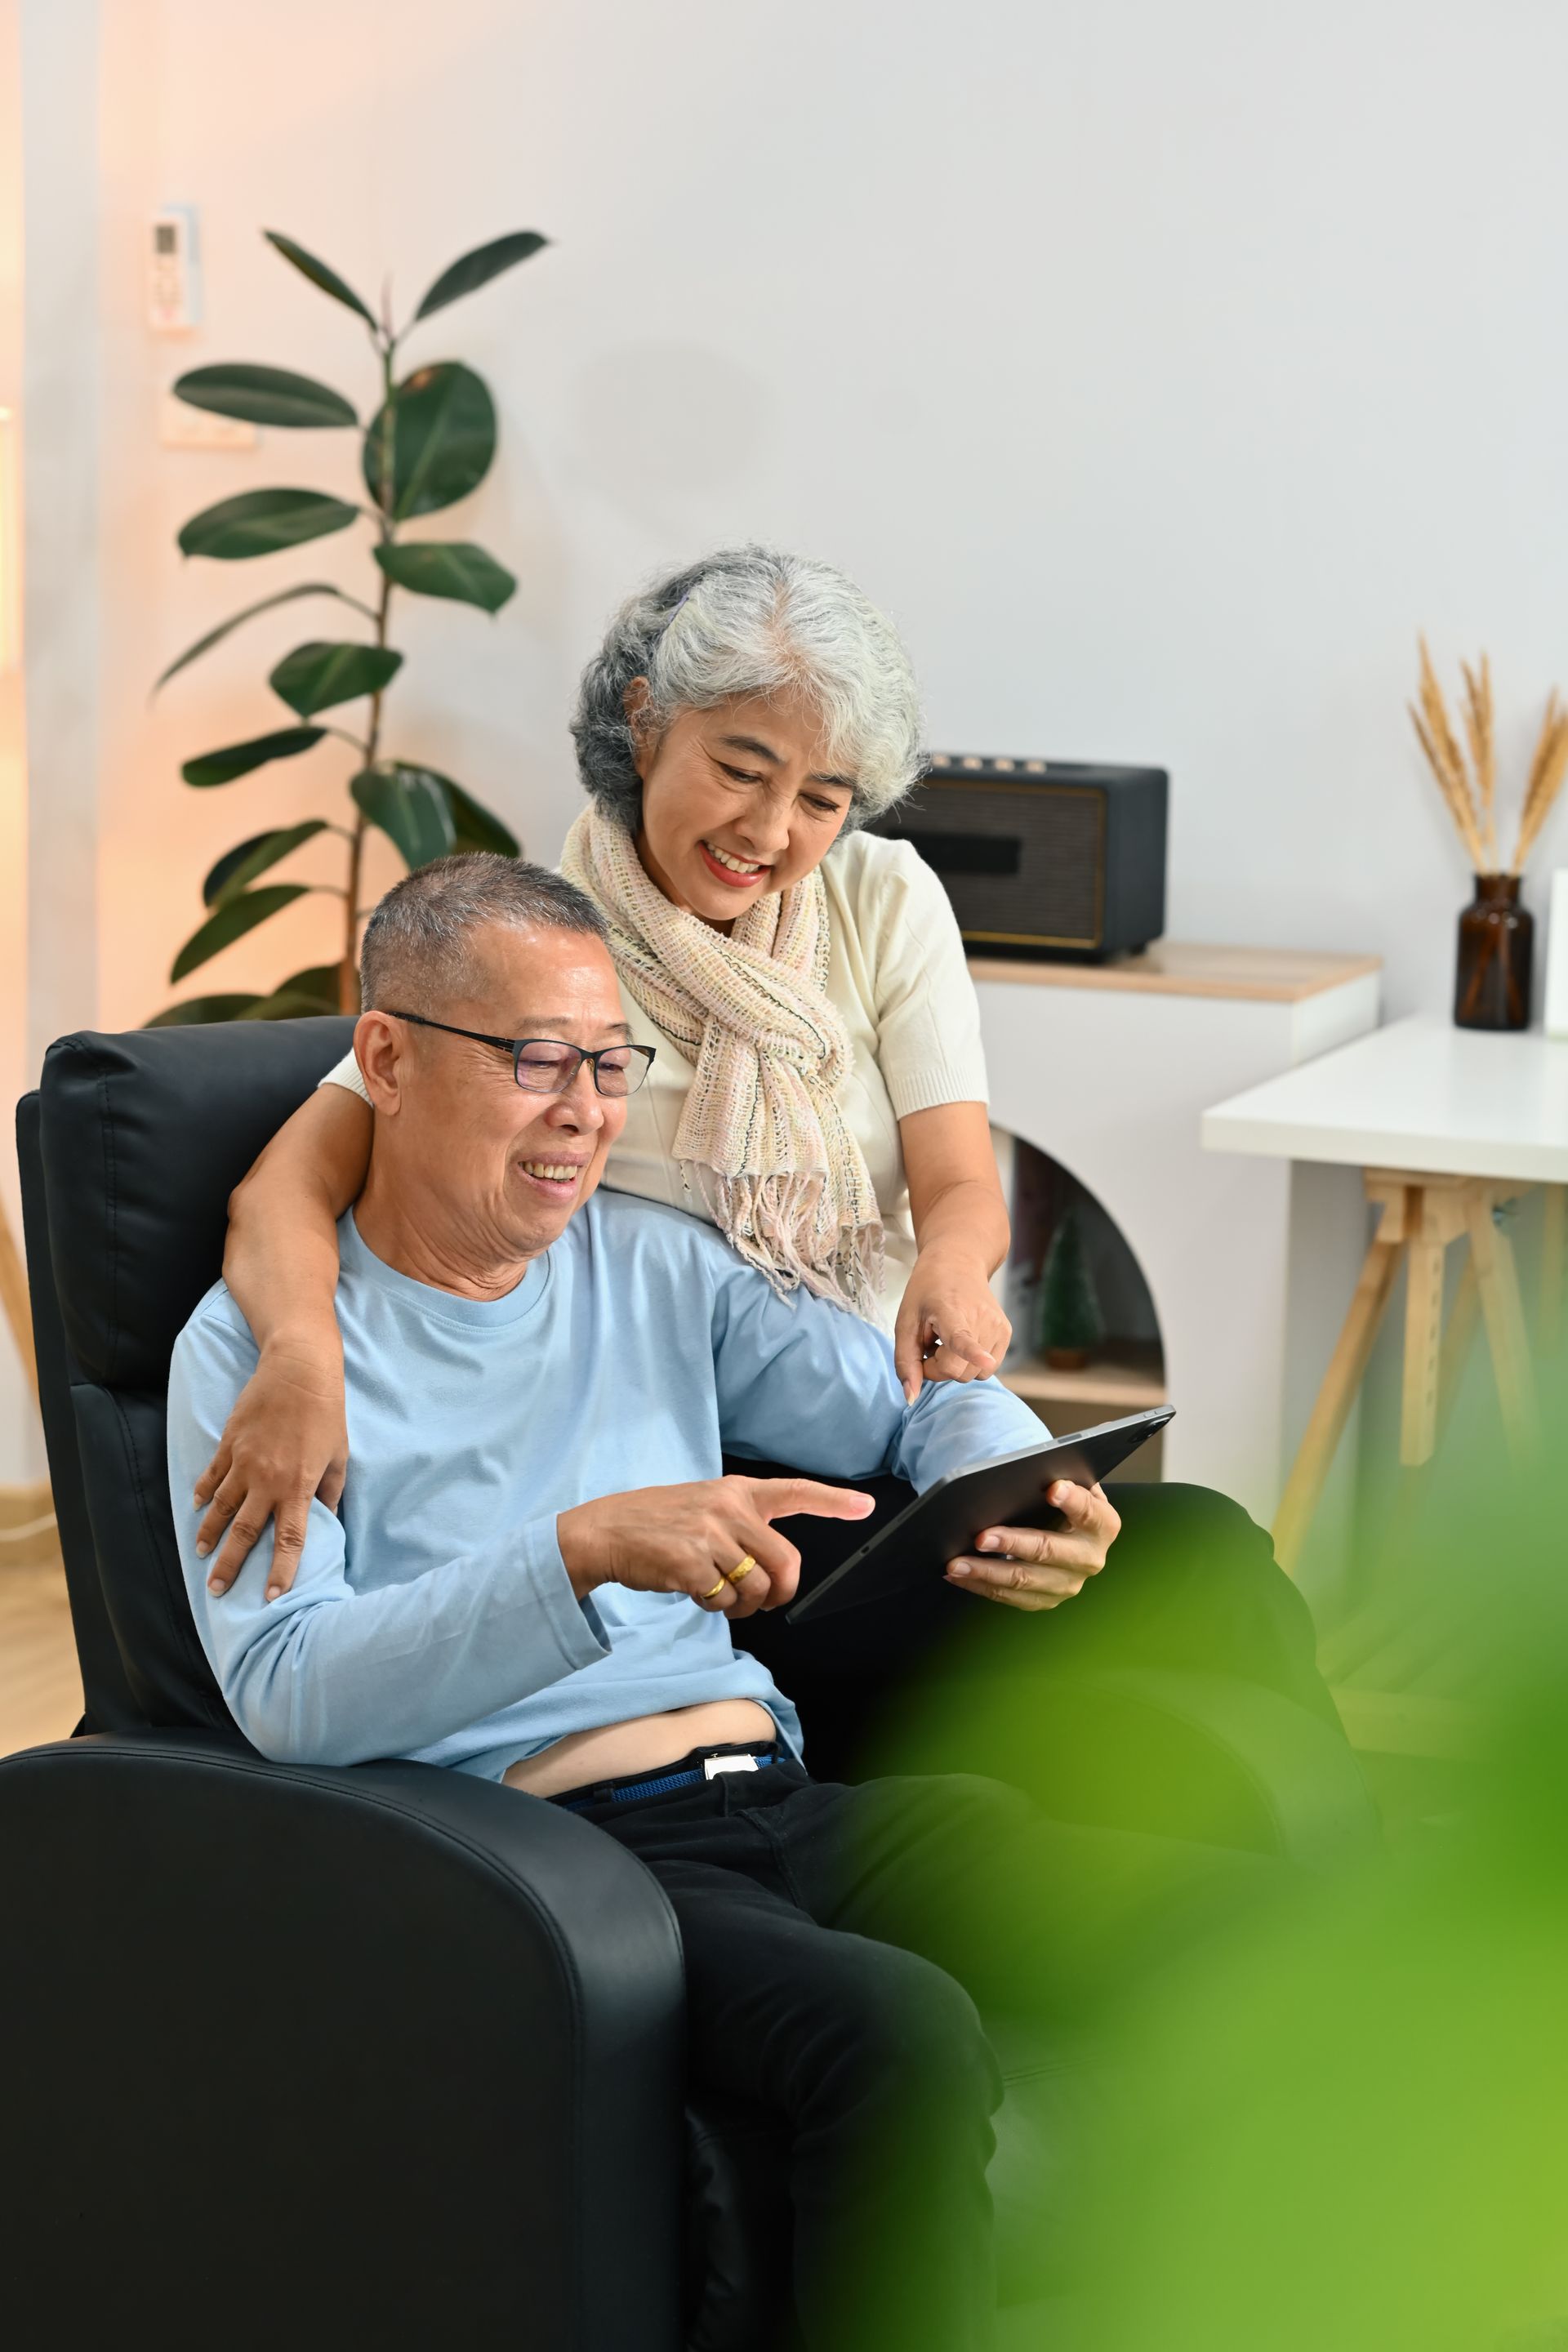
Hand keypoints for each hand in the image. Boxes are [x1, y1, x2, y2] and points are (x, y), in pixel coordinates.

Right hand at [194, 1331, 348, 1602]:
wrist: (298, 1370)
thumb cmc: (326, 1414)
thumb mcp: (339, 1456)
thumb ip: (331, 1492)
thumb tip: (327, 1520)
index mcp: (297, 1486)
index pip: (288, 1539)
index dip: (280, 1570)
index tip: (272, 1596)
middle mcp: (267, 1480)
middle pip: (244, 1532)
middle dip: (229, 1565)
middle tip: (216, 1590)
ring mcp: (243, 1462)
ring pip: (220, 1508)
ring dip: (209, 1534)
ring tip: (201, 1554)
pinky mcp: (229, 1444)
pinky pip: (211, 1476)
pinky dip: (203, 1493)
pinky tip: (196, 1507)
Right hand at [557, 1475, 874, 1618]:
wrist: (605, 1531)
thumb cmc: (655, 1523)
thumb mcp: (702, 1506)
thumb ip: (740, 1526)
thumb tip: (772, 1569)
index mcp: (735, 1492)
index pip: (794, 1492)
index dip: (834, 1501)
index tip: (865, 1507)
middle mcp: (728, 1509)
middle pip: (785, 1562)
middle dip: (781, 1593)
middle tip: (766, 1603)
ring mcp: (711, 1536)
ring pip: (756, 1589)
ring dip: (741, 1604)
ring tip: (717, 1592)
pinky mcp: (692, 1564)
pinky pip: (724, 1601)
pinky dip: (713, 1605)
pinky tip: (693, 1590)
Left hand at [894, 1246, 1012, 1403]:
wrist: (957, 1262)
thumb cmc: (927, 1292)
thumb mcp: (905, 1323)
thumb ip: (905, 1361)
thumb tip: (910, 1398)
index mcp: (951, 1311)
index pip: (962, 1337)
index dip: (972, 1351)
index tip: (983, 1358)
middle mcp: (981, 1318)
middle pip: (958, 1371)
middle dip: (938, 1368)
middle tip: (930, 1343)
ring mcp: (998, 1325)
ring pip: (974, 1374)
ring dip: (955, 1365)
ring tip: (947, 1338)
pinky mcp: (1007, 1332)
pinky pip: (987, 1369)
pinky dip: (971, 1362)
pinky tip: (962, 1340)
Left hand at [944, 1480, 1119, 1611]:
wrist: (1070, 1533)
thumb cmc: (1064, 1502)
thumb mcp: (1071, 1485)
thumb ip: (1062, 1478)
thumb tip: (1031, 1470)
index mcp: (1102, 1525)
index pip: (1088, 1511)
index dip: (1072, 1500)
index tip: (1052, 1489)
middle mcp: (1089, 1558)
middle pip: (1048, 1551)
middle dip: (1012, 1543)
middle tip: (981, 1537)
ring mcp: (1067, 1583)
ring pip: (1023, 1580)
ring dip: (985, 1571)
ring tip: (956, 1562)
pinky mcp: (1045, 1599)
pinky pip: (1008, 1596)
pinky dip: (979, 1585)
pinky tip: (957, 1574)